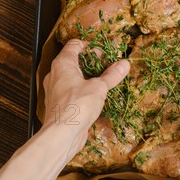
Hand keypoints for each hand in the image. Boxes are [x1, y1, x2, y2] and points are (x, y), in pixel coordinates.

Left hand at [42, 39, 129, 156]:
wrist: (62, 134)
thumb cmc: (77, 106)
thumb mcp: (99, 87)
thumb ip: (112, 75)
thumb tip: (124, 64)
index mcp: (62, 64)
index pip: (75, 45)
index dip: (91, 47)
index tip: (104, 55)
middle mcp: (55, 75)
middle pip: (74, 61)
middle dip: (92, 63)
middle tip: (107, 69)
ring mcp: (55, 90)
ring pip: (72, 77)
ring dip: (88, 78)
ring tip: (103, 83)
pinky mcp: (59, 104)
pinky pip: (71, 91)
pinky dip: (83, 91)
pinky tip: (95, 98)